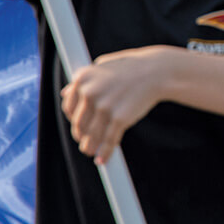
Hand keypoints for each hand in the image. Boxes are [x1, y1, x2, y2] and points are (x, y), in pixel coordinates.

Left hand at [61, 46, 168, 164]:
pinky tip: (103, 158)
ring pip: (91, 135)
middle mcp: (90, 92)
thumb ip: (85, 80)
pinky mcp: (120, 118)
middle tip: (86, 142)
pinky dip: (105, 152)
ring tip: (91, 151)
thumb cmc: (133, 67)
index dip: (73, 120)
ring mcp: (104, 106)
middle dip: (81, 136)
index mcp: (83, 78)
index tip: (79, 127)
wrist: (158, 71)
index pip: (69, 107)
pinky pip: (108, 140)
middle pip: (79, 123)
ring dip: (90, 147)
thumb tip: (65, 93)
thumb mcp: (104, 65)